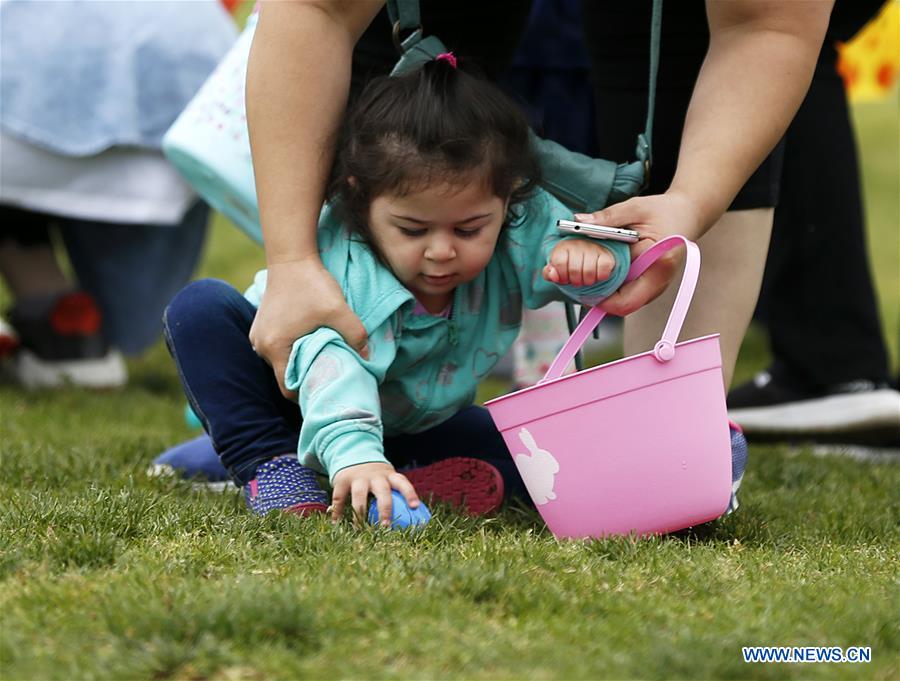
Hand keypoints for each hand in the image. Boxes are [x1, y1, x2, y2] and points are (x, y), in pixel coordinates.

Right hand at [249, 257, 368, 398]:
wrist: (291, 257)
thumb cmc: (312, 284)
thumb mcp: (339, 310)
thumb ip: (356, 336)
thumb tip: (368, 358)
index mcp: (275, 348)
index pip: (288, 388)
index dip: (307, 394)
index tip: (325, 390)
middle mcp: (261, 346)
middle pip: (284, 375)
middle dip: (306, 378)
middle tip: (328, 376)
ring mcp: (258, 336)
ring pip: (281, 361)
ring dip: (299, 363)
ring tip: (321, 360)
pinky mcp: (262, 326)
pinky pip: (278, 348)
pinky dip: (292, 350)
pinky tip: (310, 344)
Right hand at [330, 462, 420, 525]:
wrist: (354, 454)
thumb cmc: (377, 476)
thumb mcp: (388, 478)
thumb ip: (396, 494)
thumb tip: (413, 518)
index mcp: (389, 476)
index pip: (402, 483)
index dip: (409, 494)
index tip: (415, 506)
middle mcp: (374, 476)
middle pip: (382, 492)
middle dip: (385, 509)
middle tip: (386, 526)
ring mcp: (358, 478)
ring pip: (359, 496)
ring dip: (360, 513)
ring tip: (360, 530)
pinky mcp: (342, 481)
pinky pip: (339, 498)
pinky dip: (337, 512)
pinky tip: (336, 524)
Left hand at [543, 239, 615, 286]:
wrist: (590, 257)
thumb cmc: (571, 263)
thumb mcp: (556, 268)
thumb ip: (549, 273)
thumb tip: (552, 275)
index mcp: (564, 246)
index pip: (559, 262)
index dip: (561, 275)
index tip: (565, 279)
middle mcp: (579, 243)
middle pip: (574, 269)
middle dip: (575, 280)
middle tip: (576, 281)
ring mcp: (594, 247)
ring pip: (588, 271)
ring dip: (587, 280)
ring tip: (585, 279)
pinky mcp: (607, 253)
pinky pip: (603, 269)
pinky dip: (600, 276)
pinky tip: (596, 275)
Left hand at [574, 189, 702, 315]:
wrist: (685, 215)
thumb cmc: (663, 211)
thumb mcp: (634, 208)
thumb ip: (607, 217)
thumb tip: (578, 221)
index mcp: (658, 266)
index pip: (625, 299)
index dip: (599, 298)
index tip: (579, 285)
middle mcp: (658, 284)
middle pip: (622, 306)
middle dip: (597, 297)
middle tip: (576, 281)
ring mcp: (654, 288)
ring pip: (623, 303)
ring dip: (603, 293)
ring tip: (586, 275)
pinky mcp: (649, 287)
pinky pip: (627, 295)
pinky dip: (611, 287)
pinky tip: (600, 273)